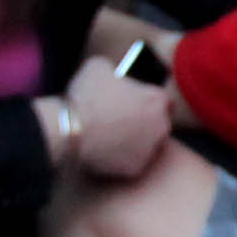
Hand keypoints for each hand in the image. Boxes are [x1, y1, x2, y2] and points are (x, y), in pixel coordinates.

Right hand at [60, 57, 173, 178]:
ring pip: (148, 147)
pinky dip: (122, 160)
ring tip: (113, 138)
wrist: (70, 129)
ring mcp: (149, 150)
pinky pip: (132, 164)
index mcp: (157, 100)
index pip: (165, 102)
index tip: (139, 105)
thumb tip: (114, 74)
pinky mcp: (134, 169)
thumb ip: (116, 70)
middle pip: (160, 126)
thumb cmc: (86, 95)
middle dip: (146, 124)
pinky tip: (107, 153)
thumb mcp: (99, 66)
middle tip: (123, 122)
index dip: (151, 103)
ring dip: (136, 143)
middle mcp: (161, 127)